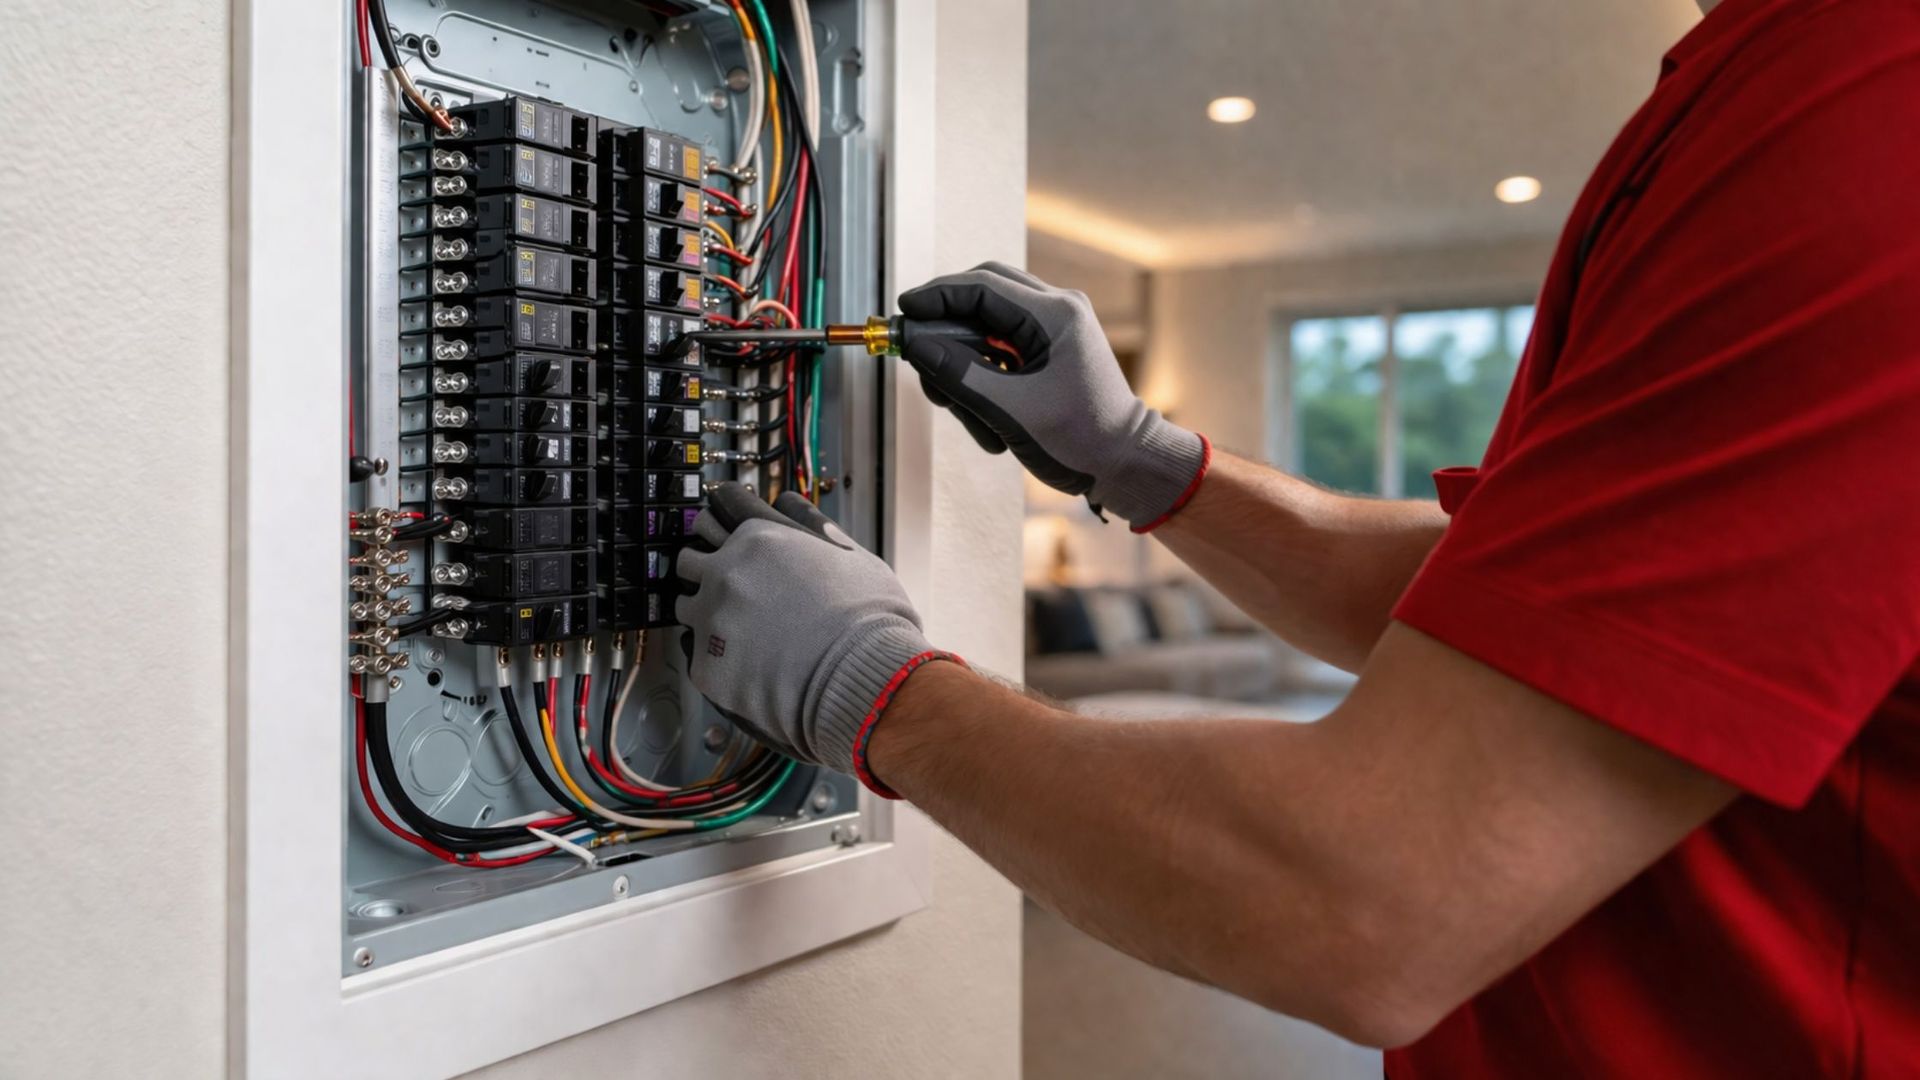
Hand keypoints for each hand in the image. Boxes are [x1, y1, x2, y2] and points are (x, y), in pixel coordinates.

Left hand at [674, 483, 963, 795]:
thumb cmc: (869, 620)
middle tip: (733, 584)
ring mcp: (712, 619)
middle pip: (691, 554)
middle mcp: (728, 571)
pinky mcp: (707, 665)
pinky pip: (694, 652)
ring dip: (707, 611)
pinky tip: (744, 661)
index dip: (728, 520)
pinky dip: (715, 654)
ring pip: (686, 604)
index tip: (732, 532)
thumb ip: (810, 526)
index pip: (720, 506)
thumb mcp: (851, 555)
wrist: (867, 681)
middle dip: (708, 564)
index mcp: (760, 537)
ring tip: (741, 630)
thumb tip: (787, 504)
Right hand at [898, 261, 1210, 530]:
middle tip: (923, 367)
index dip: (935, 296)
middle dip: (946, 332)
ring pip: (986, 326)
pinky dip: (982, 376)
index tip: (902, 314)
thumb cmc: (1081, 440)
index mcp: (1055, 315)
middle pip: (981, 297)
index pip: (981, 286)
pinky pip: (1000, 348)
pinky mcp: (1050, 348)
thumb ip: (959, 373)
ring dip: (964, 364)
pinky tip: (984, 416)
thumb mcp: (1011, 410)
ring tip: (961, 409)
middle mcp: (1058, 310)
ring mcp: (1056, 328)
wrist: (1125, 463)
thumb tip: (915, 344)